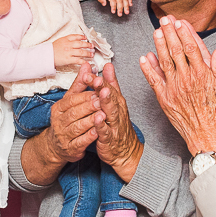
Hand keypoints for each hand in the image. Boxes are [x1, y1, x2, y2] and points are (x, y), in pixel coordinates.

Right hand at [20, 65, 104, 184]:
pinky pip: (80, 142)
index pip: (72, 99)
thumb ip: (80, 84)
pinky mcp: (70, 149)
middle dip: (89, 106)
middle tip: (102, 100)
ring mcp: (64, 136)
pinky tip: (98, 132)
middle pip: (74, 112)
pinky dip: (89, 137)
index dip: (85, 95)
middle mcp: (59, 122)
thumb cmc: (67, 119)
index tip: (98, 90)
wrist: (57, 146)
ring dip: (90, 121)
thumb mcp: (71, 100)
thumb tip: (87, 65)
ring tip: (102, 115)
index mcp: (59, 108)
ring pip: (77, 127)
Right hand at [52, 34, 94, 70]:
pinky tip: (86, 62)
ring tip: (91, 54)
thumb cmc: (51, 49)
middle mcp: (68, 45)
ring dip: (88, 53)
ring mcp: (69, 52)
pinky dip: (83, 61)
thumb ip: (66, 40)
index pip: (76, 36)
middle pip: (81, 44)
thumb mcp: (59, 41)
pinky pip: (78, 60)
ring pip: (81, 52)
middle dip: (88, 45)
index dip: (82, 37)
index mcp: (65, 39)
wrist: (46, 56)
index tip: (86, 38)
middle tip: (92, 46)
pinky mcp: (68, 59)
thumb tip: (74, 40)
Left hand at [92, 64, 142, 182]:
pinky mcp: (110, 138)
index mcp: (117, 101)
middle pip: (110, 97)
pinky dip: (102, 125)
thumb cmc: (118, 125)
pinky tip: (97, 118)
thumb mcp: (115, 102)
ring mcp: (114, 125)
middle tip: (96, 78)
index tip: (90, 71)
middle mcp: (117, 111)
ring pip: (110, 112)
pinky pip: (106, 131)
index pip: (108, 87)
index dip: (100, 79)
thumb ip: (111, 83)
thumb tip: (108, 65)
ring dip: (106, 102)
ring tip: (101, 93)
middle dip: (103, 87)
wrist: (125, 151)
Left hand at [140, 16, 215, 154]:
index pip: (193, 48)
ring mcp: (175, 89)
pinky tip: (144, 57)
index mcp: (204, 75)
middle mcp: (188, 80)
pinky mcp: (165, 100)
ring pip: (164, 62)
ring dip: (159, 45)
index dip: (186, 33)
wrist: (208, 138)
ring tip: (156, 31)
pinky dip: (148, 69)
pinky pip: (154, 81)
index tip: (181, 22)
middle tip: (165, 19)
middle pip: (177, 51)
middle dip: (170, 33)